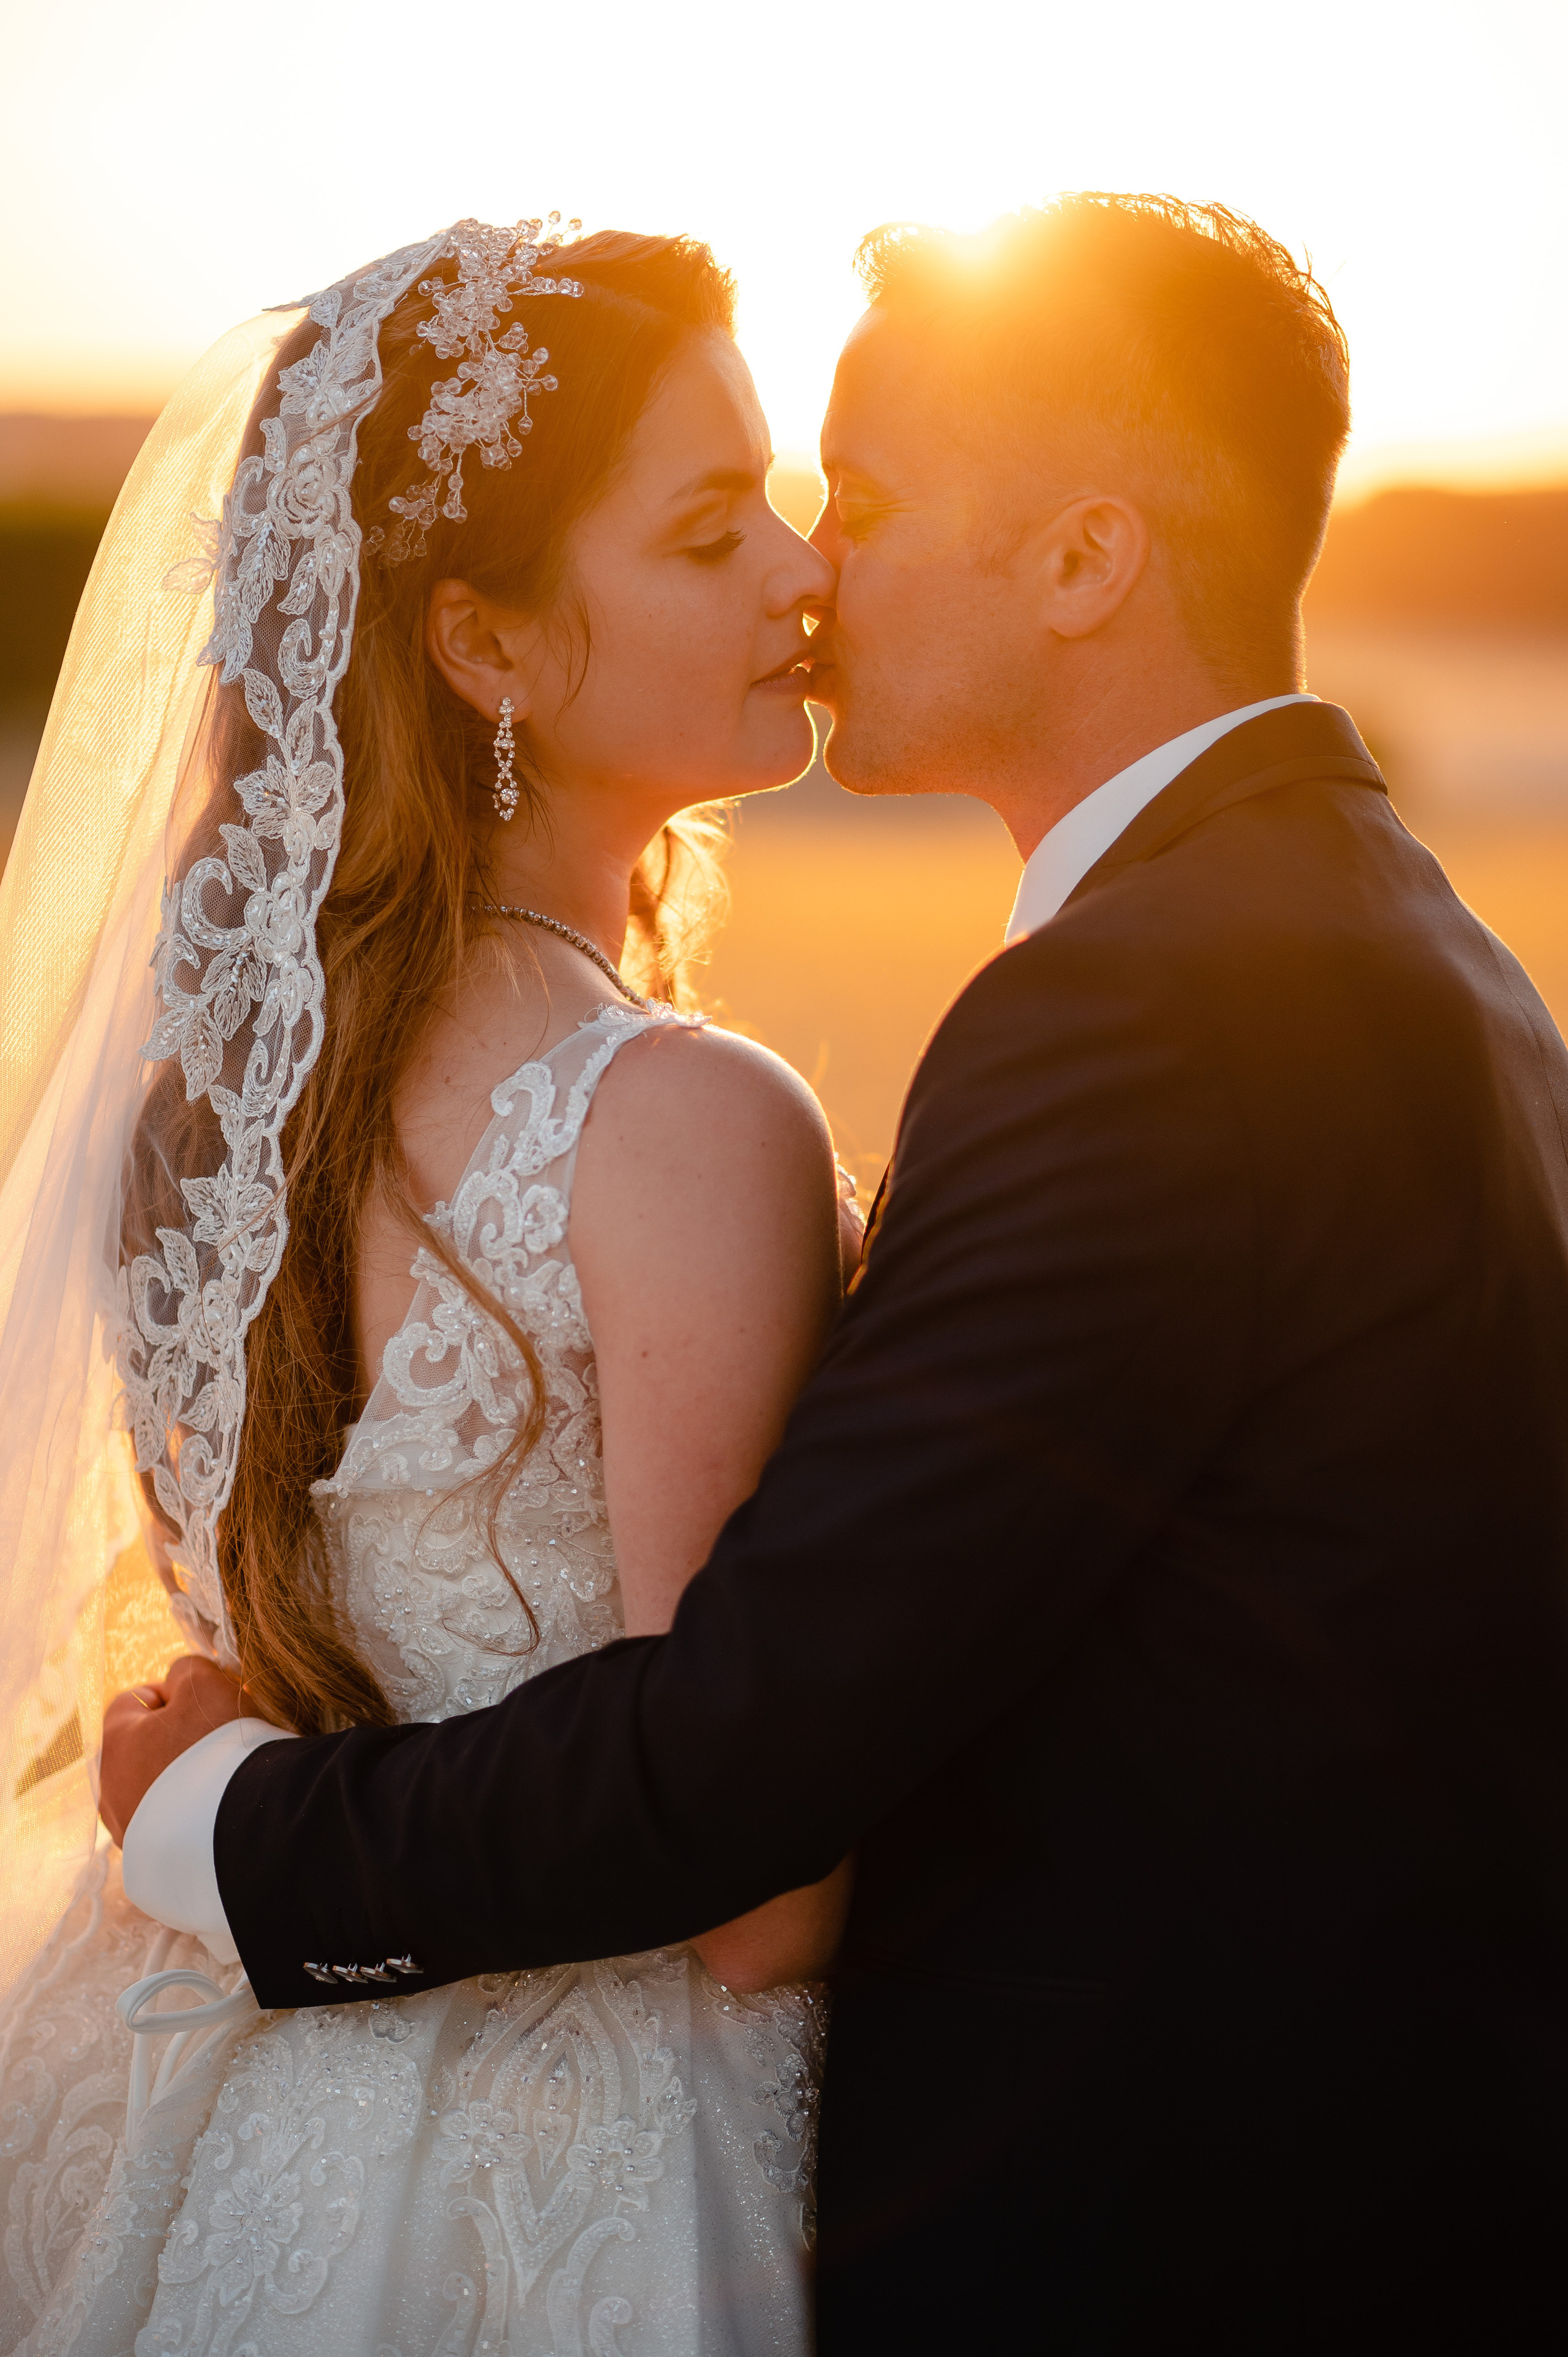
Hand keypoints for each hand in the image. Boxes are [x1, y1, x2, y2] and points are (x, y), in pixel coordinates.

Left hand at [99, 1654, 245, 1846]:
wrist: (240, 1829)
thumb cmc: (217, 1748)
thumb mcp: (205, 1684)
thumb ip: (185, 1669)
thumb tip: (179, 1680)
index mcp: (114, 1741)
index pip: (134, 1701)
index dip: (173, 1695)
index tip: (207, 1706)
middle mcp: (108, 1788)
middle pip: (141, 1748)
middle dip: (174, 1741)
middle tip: (215, 1743)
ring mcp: (125, 1829)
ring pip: (150, 1790)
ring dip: (177, 1781)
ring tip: (217, 1783)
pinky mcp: (147, 1859)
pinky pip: (162, 1826)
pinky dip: (183, 1816)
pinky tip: (212, 1813)